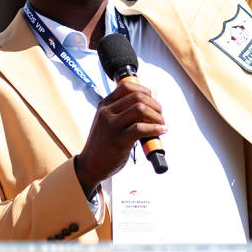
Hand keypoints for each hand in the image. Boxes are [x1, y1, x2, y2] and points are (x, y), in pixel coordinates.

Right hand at [73, 80, 166, 196]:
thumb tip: (153, 95)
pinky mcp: (118, 140)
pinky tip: (161, 131)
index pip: (127, 86)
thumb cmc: (105, 142)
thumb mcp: (110, 121)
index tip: (154, 100)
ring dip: (157, 116)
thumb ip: (127, 109)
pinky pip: (141, 128)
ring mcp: (111, 126)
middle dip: (155, 104)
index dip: (145, 90)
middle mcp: (106, 112)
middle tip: (160, 115)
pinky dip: (156, 128)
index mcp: (105, 105)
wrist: (90, 165)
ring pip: (140, 109)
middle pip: (138, 97)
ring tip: (161, 124)